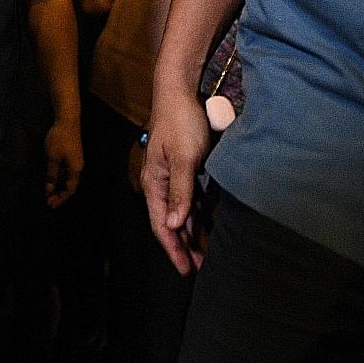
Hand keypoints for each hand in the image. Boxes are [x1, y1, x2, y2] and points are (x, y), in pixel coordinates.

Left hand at [43, 117, 84, 207]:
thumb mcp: (52, 158)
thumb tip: (49, 190)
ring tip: (49, 193)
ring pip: (68, 178)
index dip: (60, 198)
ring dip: (59, 186)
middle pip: (70, 185)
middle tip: (48, 201)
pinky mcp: (71, 154)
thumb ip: (51, 175)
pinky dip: (59, 177)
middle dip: (59, 194)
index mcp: (75, 170)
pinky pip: (66, 171)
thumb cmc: (59, 139)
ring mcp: (75, 160)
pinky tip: (52, 178)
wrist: (67, 120)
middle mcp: (78, 167)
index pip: (70, 190)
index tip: (50, 204)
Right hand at [141, 93, 212, 275]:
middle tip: (200, 269)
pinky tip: (209, 226)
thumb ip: (180, 193)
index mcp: (154, 182)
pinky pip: (191, 199)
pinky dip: (199, 214)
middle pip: (171, 222)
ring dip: (194, 233)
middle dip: (184, 247)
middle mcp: (160, 183)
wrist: (179, 92)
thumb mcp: (185, 159)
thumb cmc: (181, 123)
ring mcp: (172, 176)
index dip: (173, 249)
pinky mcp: (184, 168)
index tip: (186, 270)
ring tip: (207, 254)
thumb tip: (174, 225)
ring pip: (182, 212)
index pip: (162, 224)